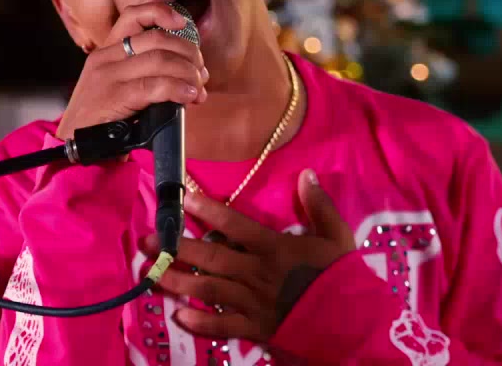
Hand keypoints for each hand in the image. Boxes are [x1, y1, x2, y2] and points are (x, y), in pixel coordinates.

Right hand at [55, 2, 208, 139]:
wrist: (75, 148)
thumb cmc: (103, 121)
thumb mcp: (116, 87)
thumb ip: (142, 73)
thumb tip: (187, 69)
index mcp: (107, 52)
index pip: (134, 16)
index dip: (162, 12)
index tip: (184, 23)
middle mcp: (105, 58)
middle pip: (157, 38)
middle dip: (188, 53)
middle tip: (201, 72)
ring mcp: (108, 76)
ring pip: (160, 60)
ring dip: (188, 73)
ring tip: (198, 89)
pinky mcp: (114, 97)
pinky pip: (155, 86)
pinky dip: (179, 89)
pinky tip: (189, 96)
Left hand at [141, 170, 353, 341]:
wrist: (354, 322)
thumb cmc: (342, 276)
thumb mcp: (338, 236)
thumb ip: (319, 206)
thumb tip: (307, 174)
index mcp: (275, 248)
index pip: (235, 225)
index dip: (209, 210)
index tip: (183, 197)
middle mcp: (257, 273)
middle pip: (211, 258)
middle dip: (177, 248)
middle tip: (147, 241)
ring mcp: (253, 302)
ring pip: (209, 290)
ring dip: (179, 282)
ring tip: (152, 276)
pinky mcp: (256, 327)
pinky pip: (223, 326)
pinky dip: (201, 323)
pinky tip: (180, 317)